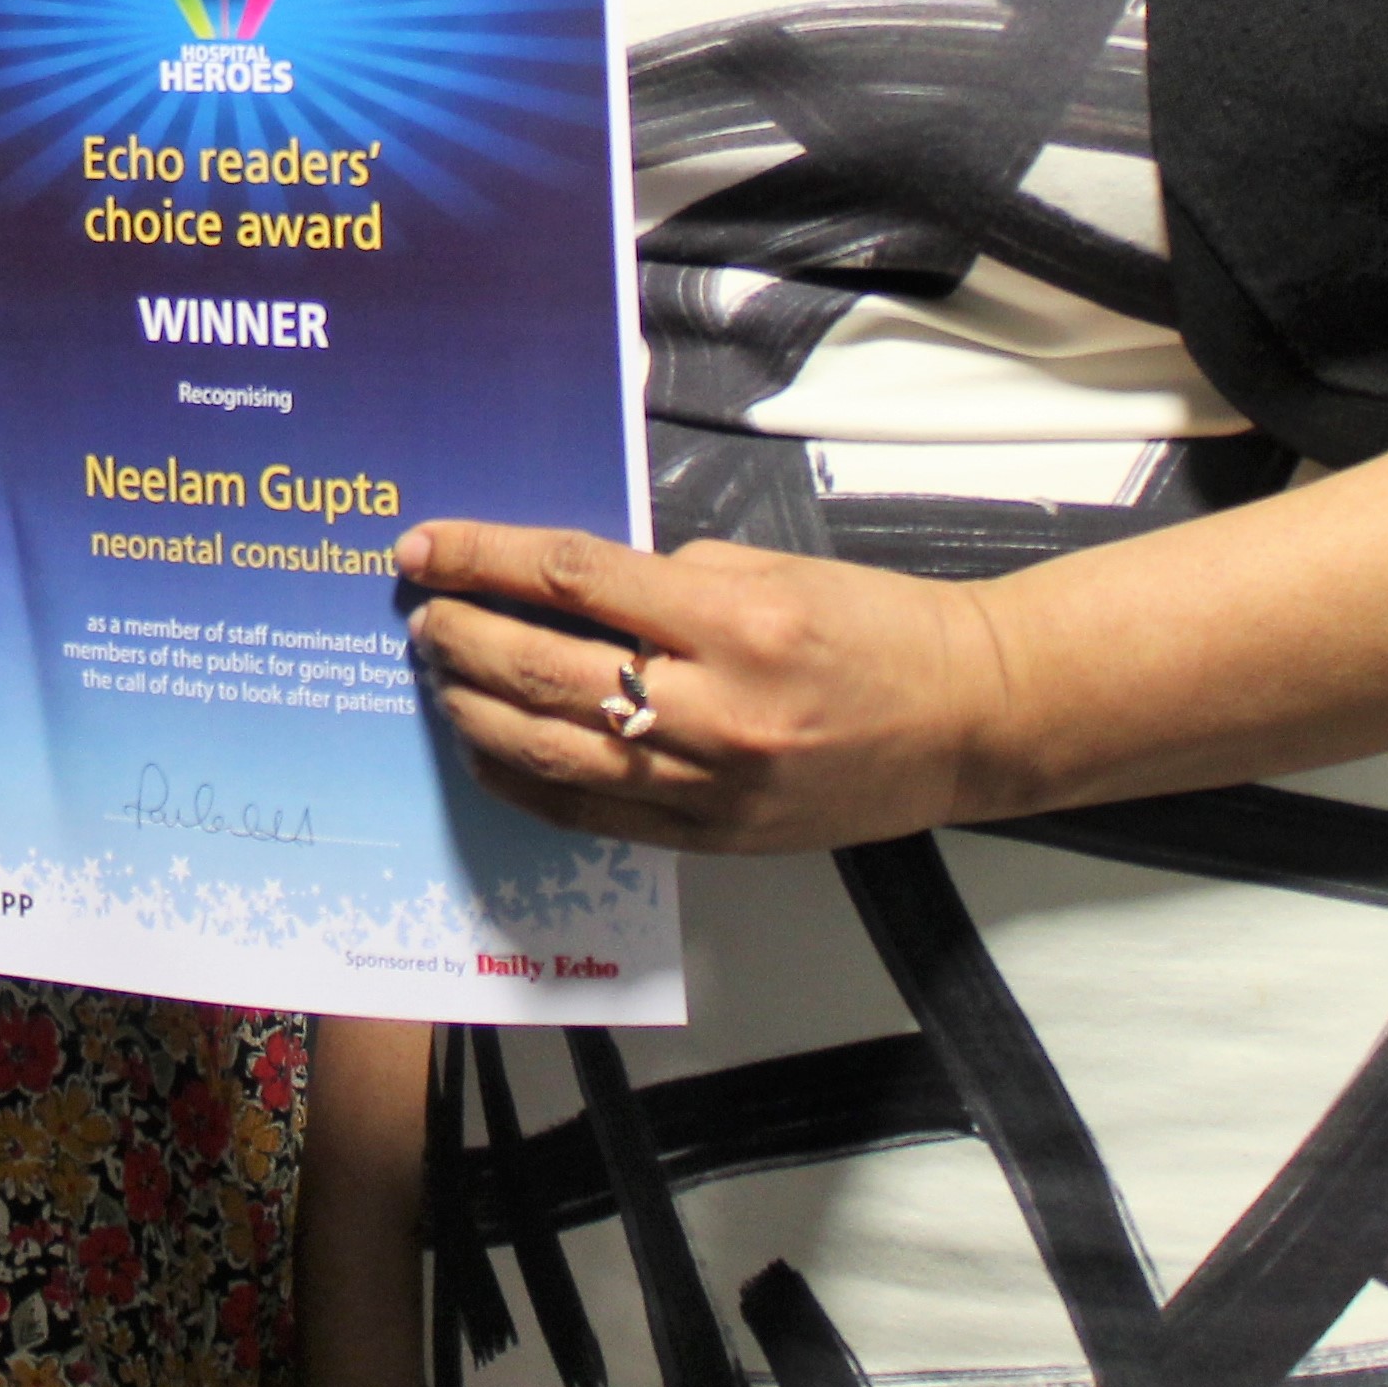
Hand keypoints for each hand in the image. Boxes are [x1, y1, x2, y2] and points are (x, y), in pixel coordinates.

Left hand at [395, 518, 1027, 855]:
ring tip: (438, 675)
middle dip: (462, 636)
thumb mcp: (770, 571)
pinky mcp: (714, 839)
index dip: (483, 558)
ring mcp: (712, 783)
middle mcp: (716, 707)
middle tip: (420, 614)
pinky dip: (523, 781)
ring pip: (554, 750)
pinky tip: (486, 747)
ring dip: (476, 707)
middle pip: (545, 667)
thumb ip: (665, 582)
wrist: (967, 718)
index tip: (425, 548)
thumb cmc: (874, 626)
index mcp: (732, 620)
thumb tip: (561, 589)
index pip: (571, 578)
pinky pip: (592, 814)